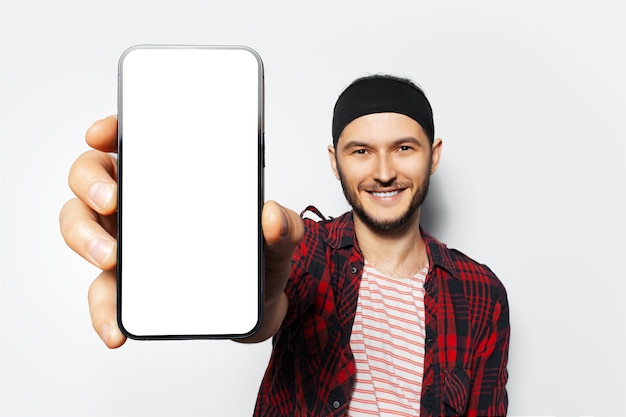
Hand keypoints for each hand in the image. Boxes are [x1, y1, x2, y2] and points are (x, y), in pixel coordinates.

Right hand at [60, 116, 303, 345]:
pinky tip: (115, 330)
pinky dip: (103, 312)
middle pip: (91, 177)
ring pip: (80, 227)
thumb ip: (284, 226)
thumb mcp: (279, 237)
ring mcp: (130, 244)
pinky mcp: (129, 286)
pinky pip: (103, 294)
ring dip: (86, 239)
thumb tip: (270, 217)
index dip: (110, 131)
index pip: (131, 141)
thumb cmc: (258, 256)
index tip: (104, 134)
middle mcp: (143, 205)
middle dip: (91, 183)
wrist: (258, 306)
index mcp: (173, 178)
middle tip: (114, 201)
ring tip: (112, 258)